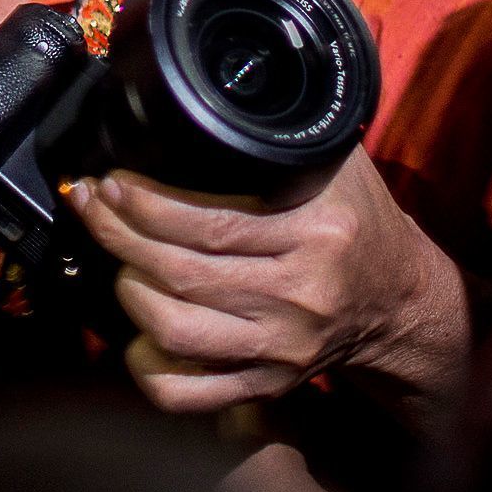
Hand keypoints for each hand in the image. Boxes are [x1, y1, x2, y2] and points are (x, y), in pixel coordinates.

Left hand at [66, 147, 467, 422]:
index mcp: (314, 238)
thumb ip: (277, 136)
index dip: (146, 205)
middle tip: (92, 204)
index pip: (211, 225)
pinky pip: (190, 393)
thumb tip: (206, 99)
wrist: (400, 300)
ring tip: (115, 256)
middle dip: (119, 235)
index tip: (112, 181)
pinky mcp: (267, 384)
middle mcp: (298, 299)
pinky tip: (136, 331)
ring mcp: (280, 350)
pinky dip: (149, 366)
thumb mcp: (335, 165)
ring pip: (176, 331)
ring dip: (128, 291)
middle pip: (181, 274)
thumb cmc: (359, 222)